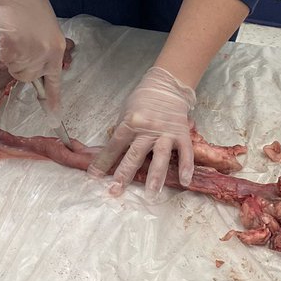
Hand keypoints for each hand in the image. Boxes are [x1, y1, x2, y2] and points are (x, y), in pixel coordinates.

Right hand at [0, 0, 65, 109]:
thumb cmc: (33, 9)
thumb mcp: (48, 32)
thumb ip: (46, 52)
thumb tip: (38, 69)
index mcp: (57, 50)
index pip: (55, 81)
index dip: (53, 99)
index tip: (54, 117)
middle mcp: (44, 55)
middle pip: (27, 77)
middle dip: (22, 65)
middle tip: (22, 44)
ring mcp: (27, 53)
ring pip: (14, 69)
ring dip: (12, 57)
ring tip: (16, 36)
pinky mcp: (11, 48)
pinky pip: (4, 59)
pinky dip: (3, 49)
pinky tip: (8, 33)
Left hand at [88, 66, 194, 198]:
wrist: (166, 86)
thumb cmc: (142, 100)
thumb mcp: (125, 112)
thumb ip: (121, 132)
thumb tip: (110, 153)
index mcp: (131, 122)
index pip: (114, 145)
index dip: (103, 160)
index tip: (94, 175)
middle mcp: (148, 129)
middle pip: (135, 154)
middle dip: (124, 174)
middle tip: (116, 190)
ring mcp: (166, 133)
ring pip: (160, 157)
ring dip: (156, 177)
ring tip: (151, 194)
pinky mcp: (182, 135)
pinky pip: (185, 153)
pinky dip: (186, 167)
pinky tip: (185, 181)